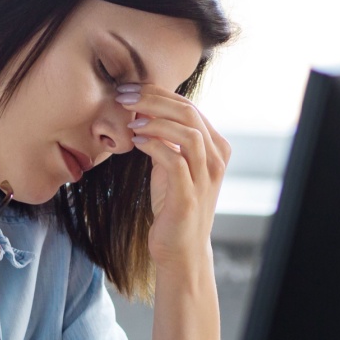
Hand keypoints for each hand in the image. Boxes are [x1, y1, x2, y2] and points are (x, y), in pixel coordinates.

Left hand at [118, 84, 230, 273]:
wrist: (180, 249)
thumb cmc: (173, 205)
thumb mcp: (171, 166)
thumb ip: (166, 140)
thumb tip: (144, 111)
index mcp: (215, 146)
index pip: (189, 106)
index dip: (158, 93)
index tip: (128, 90)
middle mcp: (216, 159)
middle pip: (189, 113)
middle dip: (152, 99)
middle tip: (123, 97)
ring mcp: (206, 177)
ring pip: (187, 133)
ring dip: (154, 121)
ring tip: (130, 122)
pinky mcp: (189, 196)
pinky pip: (175, 160)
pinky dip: (154, 146)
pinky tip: (135, 142)